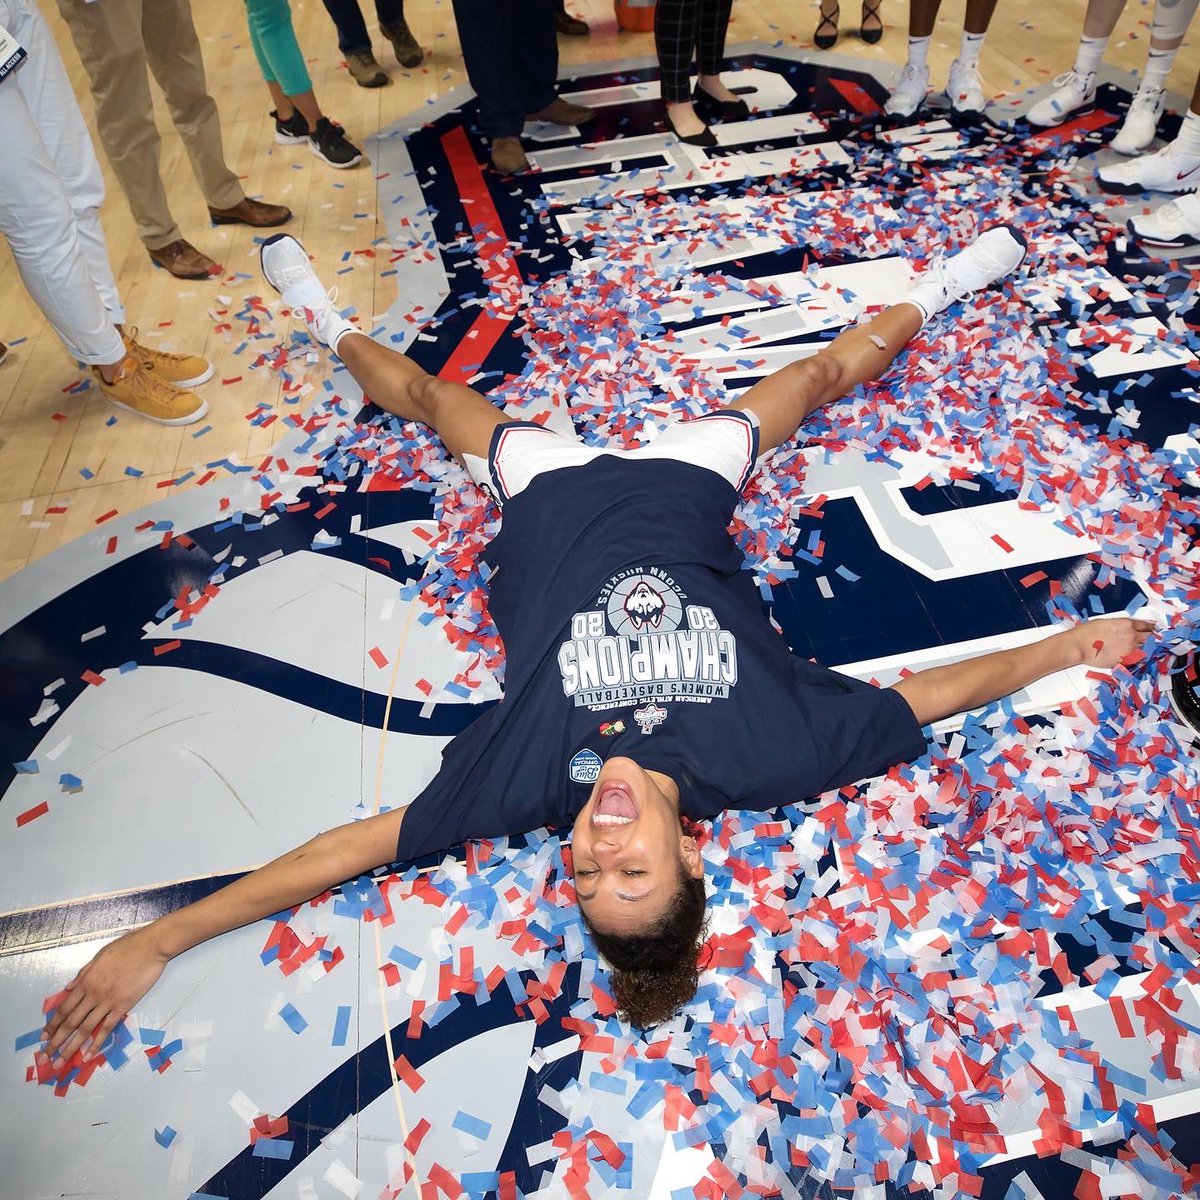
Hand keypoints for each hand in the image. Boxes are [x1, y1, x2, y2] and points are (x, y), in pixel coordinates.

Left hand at [41, 926, 168, 1064]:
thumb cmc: (127, 947)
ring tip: (60, 1062)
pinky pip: (107, 1028)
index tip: (44, 1037)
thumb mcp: (100, 956)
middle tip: (45, 1057)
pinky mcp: (123, 1006)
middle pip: (70, 1022)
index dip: (52, 1024)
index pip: (64, 1008)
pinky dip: (96, 1043)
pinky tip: (88, 1055)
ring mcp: (108, 1001)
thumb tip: (68, 988)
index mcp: (86, 981)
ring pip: (85, 1029)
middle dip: (56, 1041)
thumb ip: (83, 973)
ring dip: (70, 1047)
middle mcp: (93, 994)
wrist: (151, 947)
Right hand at [1072, 617, 1155, 668]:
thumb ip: (1120, 625)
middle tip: (1149, 638)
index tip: (1152, 629)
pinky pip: (1135, 659)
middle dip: (1150, 637)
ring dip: (1144, 648)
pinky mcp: (1125, 661)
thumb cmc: (1087, 632)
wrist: (1079, 646)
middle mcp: (1132, 637)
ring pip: (1145, 650)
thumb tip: (1126, 629)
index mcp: (1127, 624)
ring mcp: (1130, 650)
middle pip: (1150, 637)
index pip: (1146, 625)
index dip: (1150, 627)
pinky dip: (1135, 657)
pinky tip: (1130, 656)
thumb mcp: (1106, 622)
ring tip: (1138, 648)